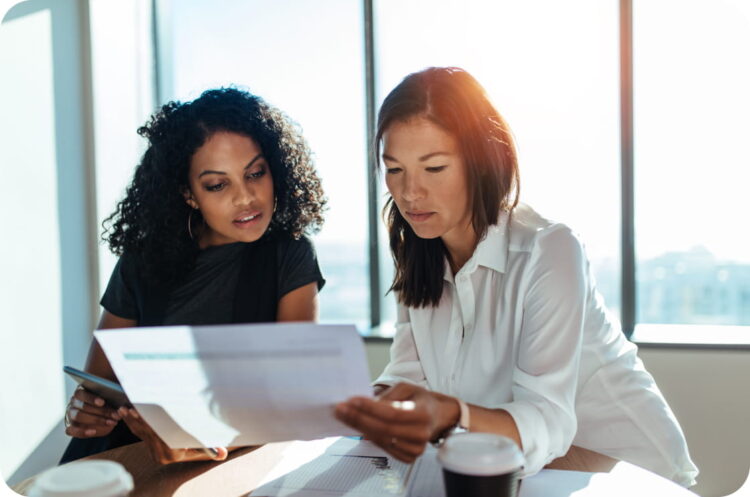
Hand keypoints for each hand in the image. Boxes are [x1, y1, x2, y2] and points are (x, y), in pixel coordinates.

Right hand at [64, 386, 120, 437]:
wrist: (104, 416)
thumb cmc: (109, 402)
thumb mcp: (112, 396)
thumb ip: (114, 394)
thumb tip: (120, 398)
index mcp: (81, 391)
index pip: (81, 393)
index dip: (91, 398)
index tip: (102, 402)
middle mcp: (74, 402)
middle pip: (82, 406)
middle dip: (101, 412)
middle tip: (116, 415)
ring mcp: (71, 415)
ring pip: (77, 416)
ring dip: (96, 420)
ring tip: (111, 422)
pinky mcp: (71, 427)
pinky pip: (71, 430)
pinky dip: (81, 432)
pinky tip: (93, 432)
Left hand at [119, 407, 228, 464]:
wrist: (187, 454)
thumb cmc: (198, 448)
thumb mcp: (203, 449)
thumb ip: (212, 451)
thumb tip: (223, 453)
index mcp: (172, 454)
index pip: (160, 436)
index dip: (151, 425)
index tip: (144, 414)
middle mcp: (160, 454)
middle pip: (147, 433)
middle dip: (138, 419)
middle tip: (129, 408)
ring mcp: (152, 450)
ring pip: (140, 433)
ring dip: (131, 420)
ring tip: (124, 409)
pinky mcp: (148, 445)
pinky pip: (137, 433)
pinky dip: (131, 422)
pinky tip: (125, 412)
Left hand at [334, 383, 459, 462]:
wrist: (436, 417)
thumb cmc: (419, 400)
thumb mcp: (406, 388)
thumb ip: (388, 395)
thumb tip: (367, 406)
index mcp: (423, 414)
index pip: (392, 413)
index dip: (370, 408)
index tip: (351, 401)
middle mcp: (421, 434)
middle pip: (383, 429)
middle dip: (358, 418)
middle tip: (340, 409)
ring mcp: (415, 449)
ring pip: (381, 439)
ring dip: (359, 428)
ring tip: (344, 416)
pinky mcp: (409, 457)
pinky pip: (384, 448)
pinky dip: (369, 437)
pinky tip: (359, 427)